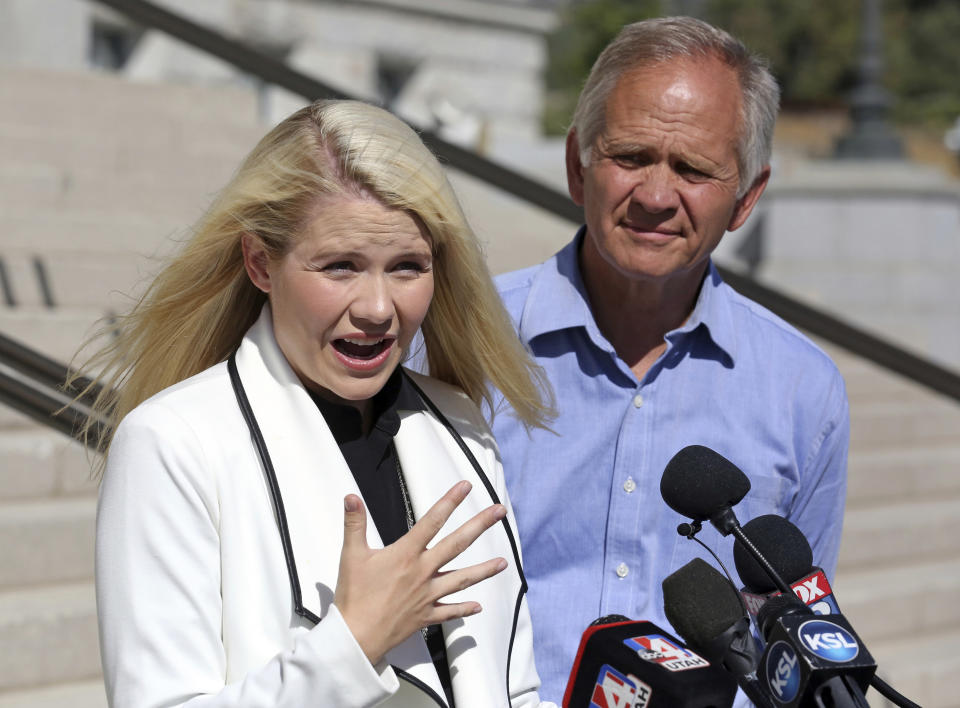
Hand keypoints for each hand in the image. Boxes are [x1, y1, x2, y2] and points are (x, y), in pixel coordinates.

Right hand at [333, 480, 507, 665]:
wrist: (356, 636)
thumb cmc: (354, 596)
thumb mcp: (351, 555)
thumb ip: (355, 524)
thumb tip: (352, 498)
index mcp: (406, 554)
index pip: (432, 521)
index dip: (450, 501)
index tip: (465, 487)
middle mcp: (422, 572)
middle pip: (457, 544)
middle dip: (479, 525)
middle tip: (499, 512)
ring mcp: (427, 594)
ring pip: (462, 578)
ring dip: (484, 570)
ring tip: (503, 563)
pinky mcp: (426, 615)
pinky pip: (449, 611)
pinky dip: (464, 609)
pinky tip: (477, 606)